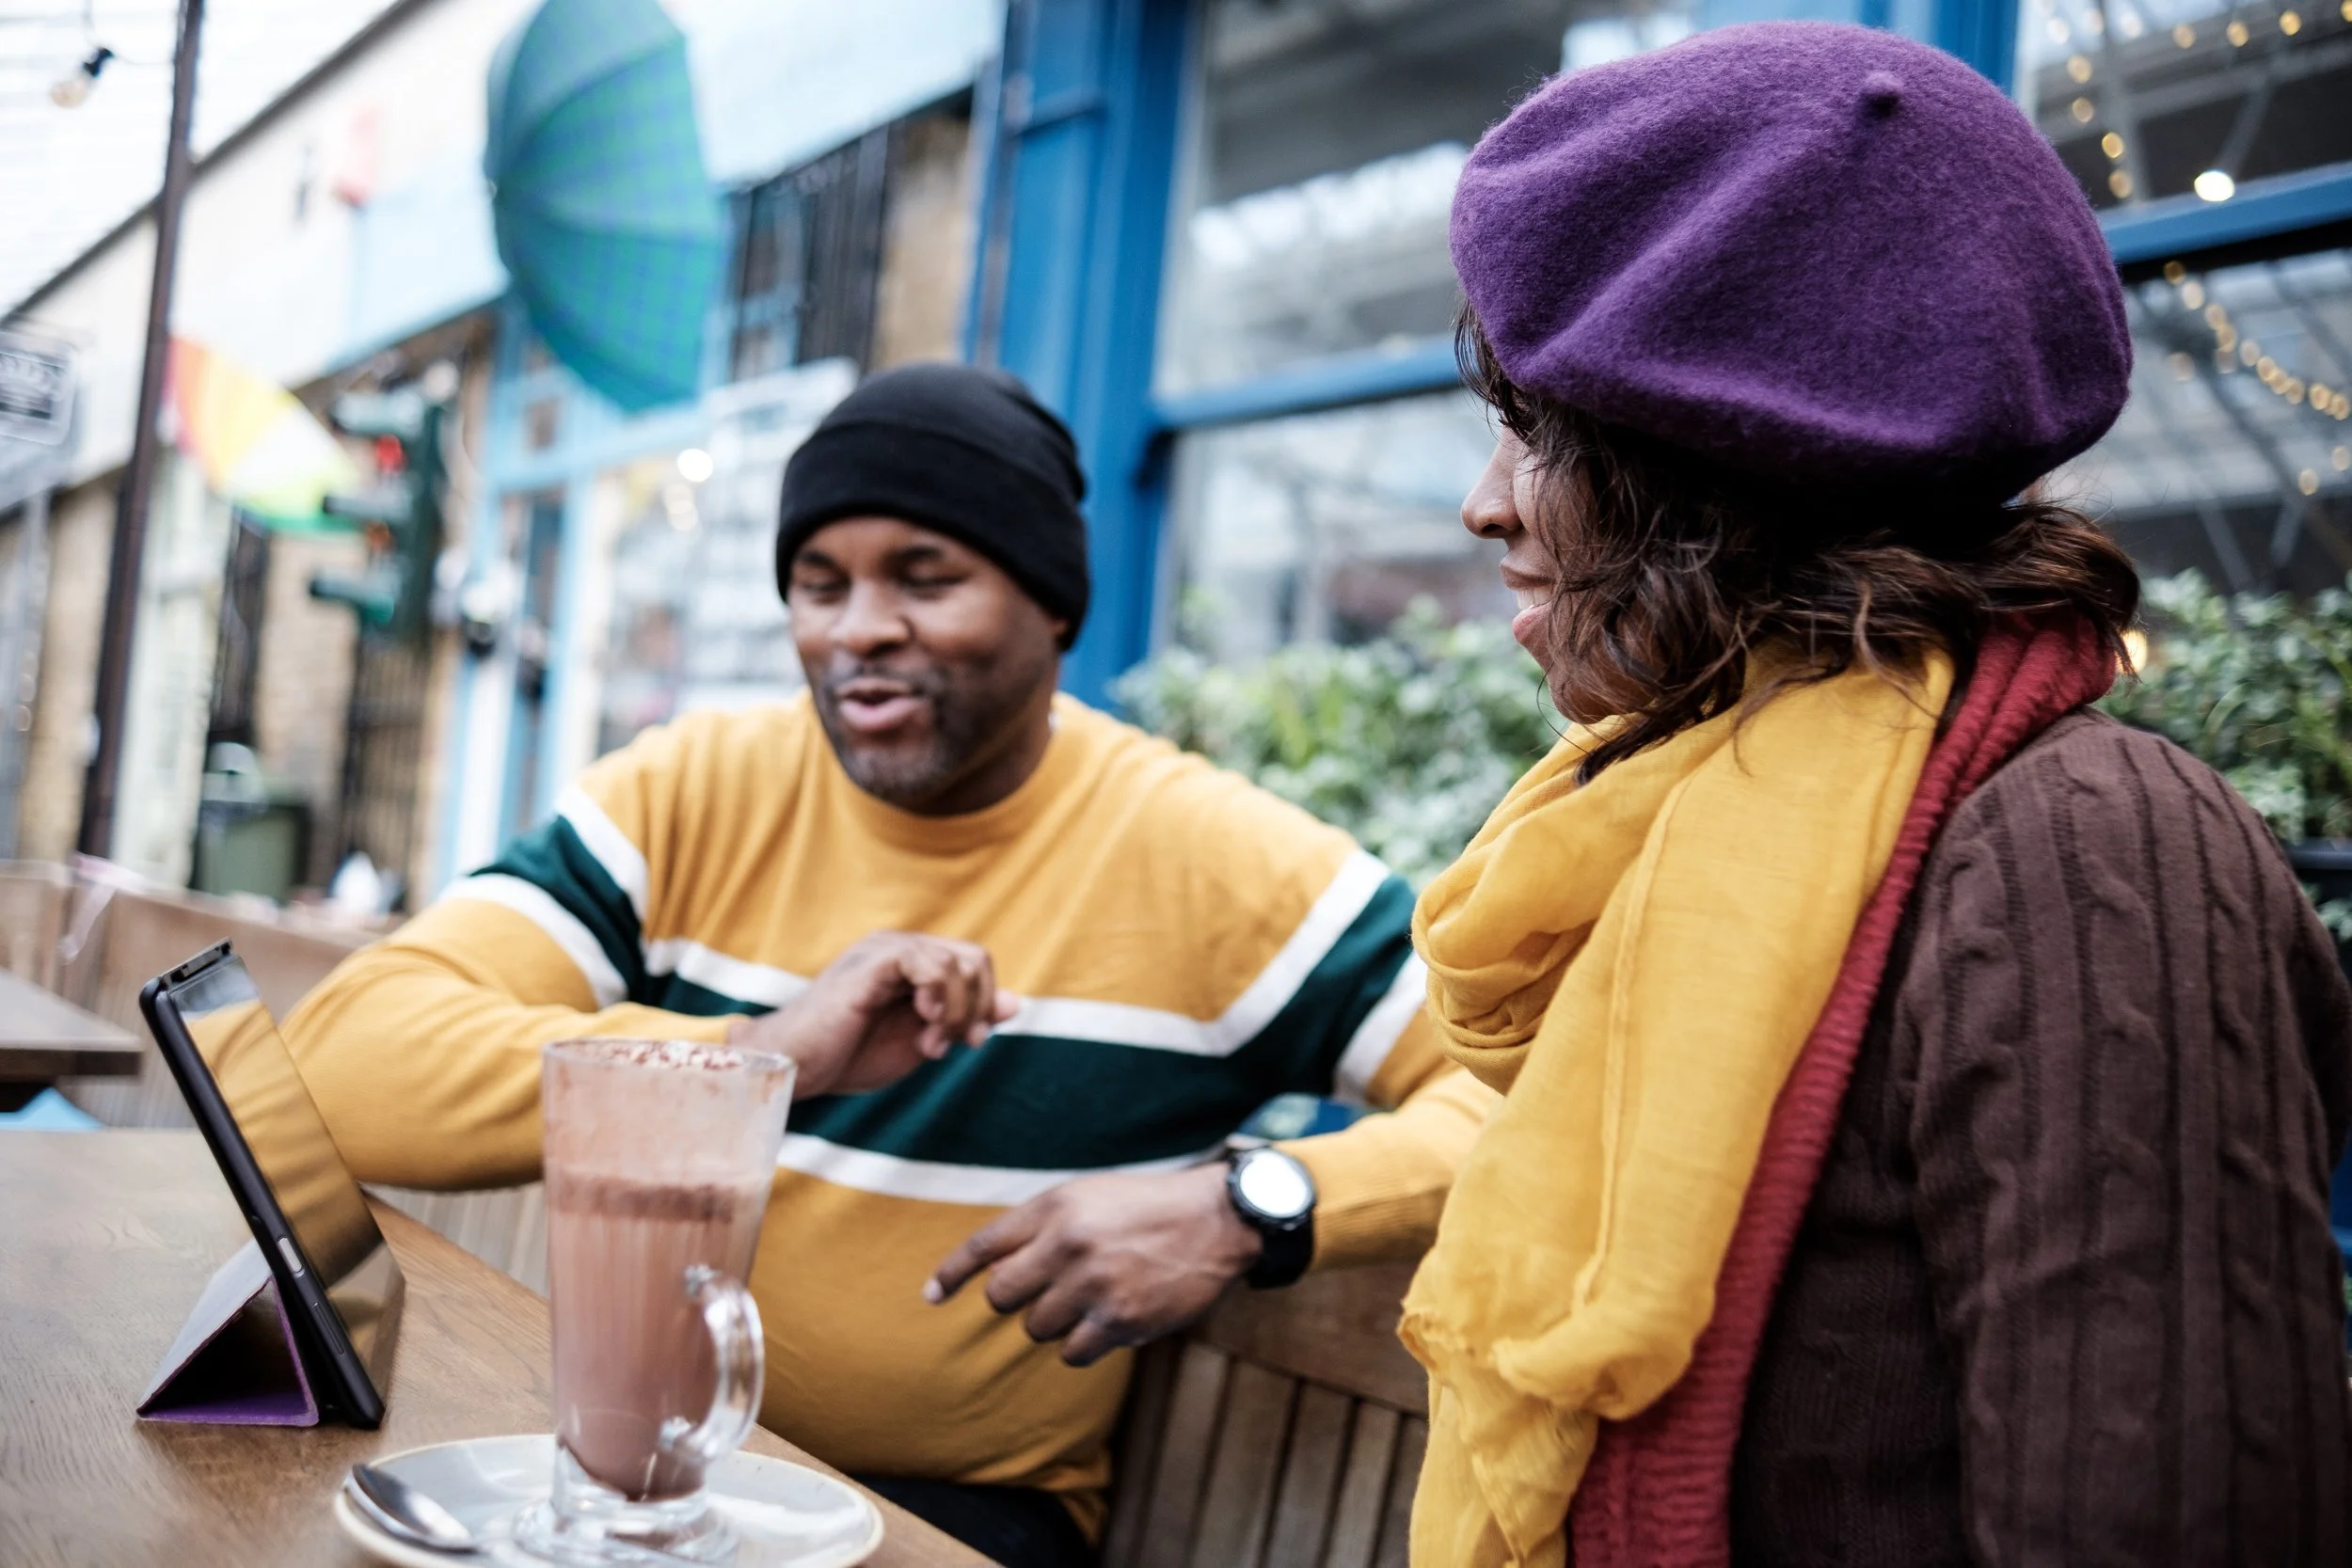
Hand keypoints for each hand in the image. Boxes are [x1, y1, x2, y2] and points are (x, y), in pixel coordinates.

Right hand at [728, 932, 1017, 1098]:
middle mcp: (901, 947)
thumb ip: (963, 1019)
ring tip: (928, 1046)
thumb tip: (1015, 1003)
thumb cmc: (847, 1056)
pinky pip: (929, 963)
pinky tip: (923, 1028)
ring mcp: (886, 950)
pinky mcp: (873, 963)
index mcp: (912, 963)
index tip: (967, 1043)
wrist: (795, 1067)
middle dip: (976, 1008)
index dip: (984, 1003)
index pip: (975, 963)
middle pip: (976, 958)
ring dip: (955, 1014)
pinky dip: (940, 999)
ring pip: (959, 962)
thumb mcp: (920, 1040)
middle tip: (950, 1046)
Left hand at [925, 1164, 1261, 1366]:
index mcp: (1056, 1207)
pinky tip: (1107, 1322)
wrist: (1216, 1220)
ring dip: (1055, 1321)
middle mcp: (1068, 1244)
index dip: (950, 1273)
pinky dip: (1082, 1345)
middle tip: (1046, 1291)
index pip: (984, 1245)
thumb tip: (992, 1271)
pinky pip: (1072, 1352)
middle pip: (1002, 1295)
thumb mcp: (1087, 1196)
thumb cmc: (1146, 1206)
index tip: (930, 1296)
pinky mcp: (1121, 1320)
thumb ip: (1040, 1226)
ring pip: (1036, 1327)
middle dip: (1017, 1299)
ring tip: (1090, 1299)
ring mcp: (1094, 1285)